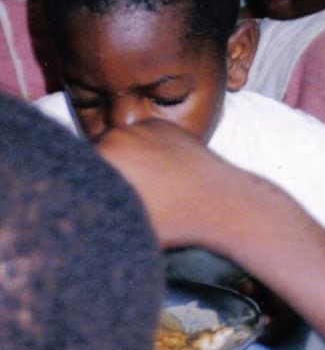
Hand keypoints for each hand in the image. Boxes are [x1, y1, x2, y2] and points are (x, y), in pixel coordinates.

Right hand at [94, 119, 259, 246]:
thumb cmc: (172, 221)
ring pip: (121, 143)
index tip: (105, 198)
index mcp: (101, 159)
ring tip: (151, 181)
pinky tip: (163, 169)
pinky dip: (147, 149)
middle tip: (130, 191)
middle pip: (98, 153)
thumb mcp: (122, 225)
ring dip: (127, 157)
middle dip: (108, 170)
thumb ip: (95, 213)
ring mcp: (142, 126)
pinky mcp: (162, 124)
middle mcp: (117, 135)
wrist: (219, 201)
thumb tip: (83, 209)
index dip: (89, 186)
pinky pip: (143, 135)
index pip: (79, 168)